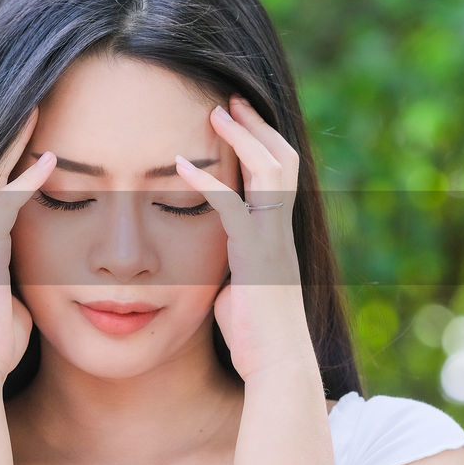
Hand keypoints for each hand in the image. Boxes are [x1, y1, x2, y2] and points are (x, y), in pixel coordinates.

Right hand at [0, 107, 55, 381]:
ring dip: (17, 145)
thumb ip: (28, 284)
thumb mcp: (17, 306)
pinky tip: (49, 158)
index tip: (41, 134)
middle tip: (35, 103)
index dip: (18, 161)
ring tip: (39, 110)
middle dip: (12, 139)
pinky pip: (3, 202)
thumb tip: (49, 282)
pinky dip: (25, 179)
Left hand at [174, 95, 313, 379]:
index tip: (236, 116)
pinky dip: (208, 182)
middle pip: (281, 159)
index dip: (260, 141)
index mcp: (277, 234)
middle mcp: (281, 230)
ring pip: (269, 172)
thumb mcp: (239, 287)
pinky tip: (181, 164)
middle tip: (229, 98)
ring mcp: (273, 241)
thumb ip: (230, 264)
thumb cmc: (254, 335)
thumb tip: (213, 260)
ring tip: (214, 112)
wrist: (276, 366)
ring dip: (242, 138)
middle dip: (256, 126)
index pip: (277, 173)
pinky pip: (233, 208)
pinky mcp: (256, 257)